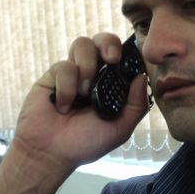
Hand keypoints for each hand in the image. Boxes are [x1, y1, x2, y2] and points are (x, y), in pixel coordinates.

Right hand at [12, 33, 148, 174]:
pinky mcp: (53, 75)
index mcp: (113, 85)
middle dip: (108, 43)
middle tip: (111, 59)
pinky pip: (64, 66)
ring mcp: (74, 73)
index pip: (123, 58)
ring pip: (82, 44)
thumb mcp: (120, 128)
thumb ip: (136, 105)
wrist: (51, 153)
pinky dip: (67, 87)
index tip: (127, 62)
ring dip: (87, 65)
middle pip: (103, 41)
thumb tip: (142, 76)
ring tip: (85, 91)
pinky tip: (64, 106)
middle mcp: (95, 75)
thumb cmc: (87, 143)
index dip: (127, 53)